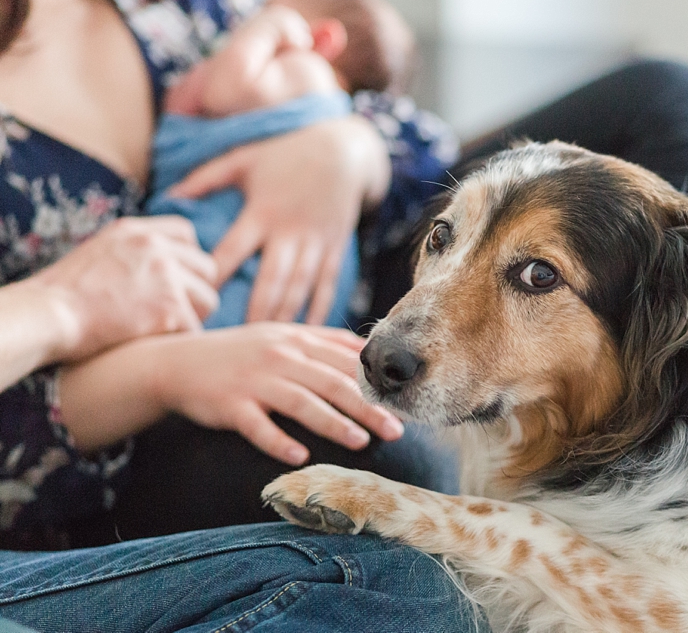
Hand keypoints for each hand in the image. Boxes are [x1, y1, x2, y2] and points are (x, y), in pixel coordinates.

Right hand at [29, 216, 217, 361]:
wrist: (45, 317)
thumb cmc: (63, 297)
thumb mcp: (98, 255)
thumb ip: (133, 255)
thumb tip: (166, 271)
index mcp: (135, 231)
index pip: (186, 233)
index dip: (185, 260)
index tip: (174, 281)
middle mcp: (155, 246)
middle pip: (206, 268)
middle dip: (193, 292)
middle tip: (170, 313)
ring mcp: (165, 275)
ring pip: (208, 300)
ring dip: (191, 318)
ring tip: (162, 331)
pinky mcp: (170, 307)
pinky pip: (195, 330)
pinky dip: (180, 342)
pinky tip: (158, 346)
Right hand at [145, 323, 402, 463]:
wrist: (178, 362)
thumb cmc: (240, 353)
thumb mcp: (281, 337)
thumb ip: (322, 342)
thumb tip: (366, 351)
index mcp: (297, 340)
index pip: (345, 360)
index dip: (376, 382)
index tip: (403, 402)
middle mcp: (280, 356)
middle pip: (333, 382)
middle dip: (368, 406)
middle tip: (396, 430)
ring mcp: (254, 380)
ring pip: (301, 402)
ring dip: (333, 423)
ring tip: (360, 442)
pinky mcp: (230, 404)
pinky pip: (257, 426)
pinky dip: (278, 441)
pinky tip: (299, 457)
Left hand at [171, 116, 389, 324]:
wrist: (342, 151)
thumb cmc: (284, 154)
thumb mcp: (244, 158)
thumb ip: (207, 177)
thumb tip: (171, 195)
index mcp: (262, 211)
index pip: (235, 249)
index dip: (217, 275)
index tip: (199, 301)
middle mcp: (290, 231)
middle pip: (272, 278)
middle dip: (256, 311)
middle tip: (238, 341)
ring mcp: (316, 242)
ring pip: (301, 287)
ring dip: (286, 316)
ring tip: (270, 343)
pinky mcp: (336, 248)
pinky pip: (328, 285)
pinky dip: (319, 309)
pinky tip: (309, 331)